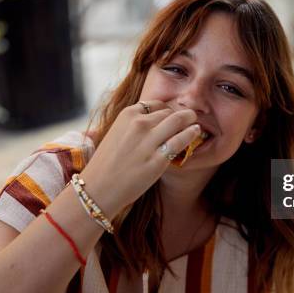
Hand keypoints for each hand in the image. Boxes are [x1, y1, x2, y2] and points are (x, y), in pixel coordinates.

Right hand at [79, 100, 200, 218]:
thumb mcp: (117, 133)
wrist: (98, 188)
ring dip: (190, 120)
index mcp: (127, 115)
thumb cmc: (107, 162)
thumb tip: (157, 119)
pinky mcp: (157, 160)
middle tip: (189, 118)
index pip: (156, 104)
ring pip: (178, 121)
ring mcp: (148, 142)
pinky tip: (196, 132)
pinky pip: (180, 141)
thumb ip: (134, 124)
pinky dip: (191, 134)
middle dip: (181, 115)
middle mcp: (138, 124)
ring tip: (195, 123)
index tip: (172, 115)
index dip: (167, 109)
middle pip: (169, 112)